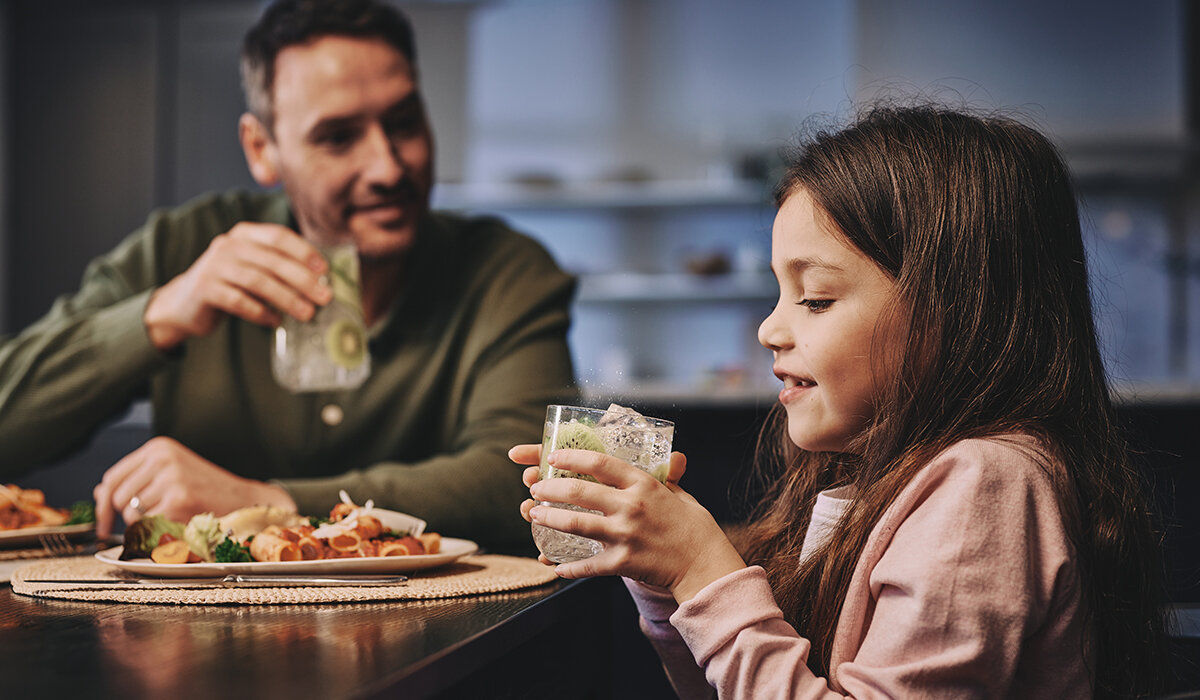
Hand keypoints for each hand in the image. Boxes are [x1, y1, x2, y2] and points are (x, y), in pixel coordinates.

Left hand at [93, 436, 297, 537]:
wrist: (245, 499)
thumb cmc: (208, 489)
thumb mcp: (172, 473)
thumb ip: (138, 479)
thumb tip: (100, 492)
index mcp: (159, 448)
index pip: (113, 477)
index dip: (102, 503)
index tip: (103, 521)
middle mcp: (162, 459)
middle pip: (116, 496)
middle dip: (125, 516)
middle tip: (143, 525)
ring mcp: (170, 478)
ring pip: (131, 513)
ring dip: (145, 524)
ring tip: (170, 519)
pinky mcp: (178, 500)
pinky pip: (148, 524)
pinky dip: (158, 531)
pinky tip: (178, 523)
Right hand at [143, 222, 332, 349]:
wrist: (182, 305)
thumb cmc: (229, 285)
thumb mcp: (251, 267)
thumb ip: (277, 266)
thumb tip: (320, 282)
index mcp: (243, 234)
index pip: (278, 236)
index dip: (303, 251)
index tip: (324, 270)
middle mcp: (227, 246)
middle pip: (272, 261)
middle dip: (303, 280)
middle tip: (325, 297)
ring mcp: (214, 266)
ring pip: (258, 281)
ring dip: (287, 299)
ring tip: (307, 313)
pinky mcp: (205, 290)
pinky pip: (239, 302)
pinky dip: (261, 312)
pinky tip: (275, 321)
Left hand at [509, 445, 745, 603]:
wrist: (705, 564)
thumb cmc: (694, 526)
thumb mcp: (678, 493)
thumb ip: (662, 477)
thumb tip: (663, 458)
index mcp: (644, 484)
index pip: (600, 463)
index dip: (572, 457)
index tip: (552, 456)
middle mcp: (632, 506)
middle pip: (580, 491)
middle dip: (550, 487)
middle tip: (535, 487)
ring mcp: (625, 535)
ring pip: (576, 524)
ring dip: (549, 518)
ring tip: (533, 514)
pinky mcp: (623, 562)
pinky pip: (588, 565)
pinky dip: (569, 566)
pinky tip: (555, 564)